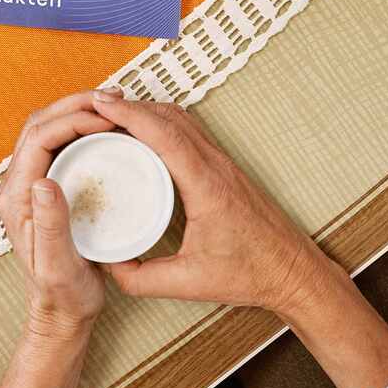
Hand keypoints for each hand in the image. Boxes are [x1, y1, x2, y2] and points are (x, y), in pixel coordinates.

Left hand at [0, 91, 120, 336]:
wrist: (62, 311)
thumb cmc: (61, 293)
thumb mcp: (57, 264)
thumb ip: (50, 224)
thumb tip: (44, 181)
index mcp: (17, 197)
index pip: (38, 139)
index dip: (70, 120)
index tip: (105, 118)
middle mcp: (20, 185)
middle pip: (40, 126)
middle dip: (74, 105)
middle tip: (113, 98)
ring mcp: (33, 185)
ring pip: (50, 131)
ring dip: (78, 112)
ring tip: (113, 106)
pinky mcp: (50, 189)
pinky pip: (62, 146)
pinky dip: (83, 129)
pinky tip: (109, 129)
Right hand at [91, 92, 332, 317]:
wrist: (292, 271)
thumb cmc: (251, 273)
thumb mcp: (190, 283)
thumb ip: (142, 279)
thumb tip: (107, 265)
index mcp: (208, 186)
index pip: (166, 136)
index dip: (131, 115)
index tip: (101, 104)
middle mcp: (216, 166)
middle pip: (171, 117)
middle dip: (131, 106)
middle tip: (95, 107)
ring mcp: (222, 163)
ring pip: (181, 119)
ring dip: (147, 111)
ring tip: (113, 116)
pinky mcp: (223, 168)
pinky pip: (189, 131)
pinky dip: (161, 123)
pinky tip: (144, 134)